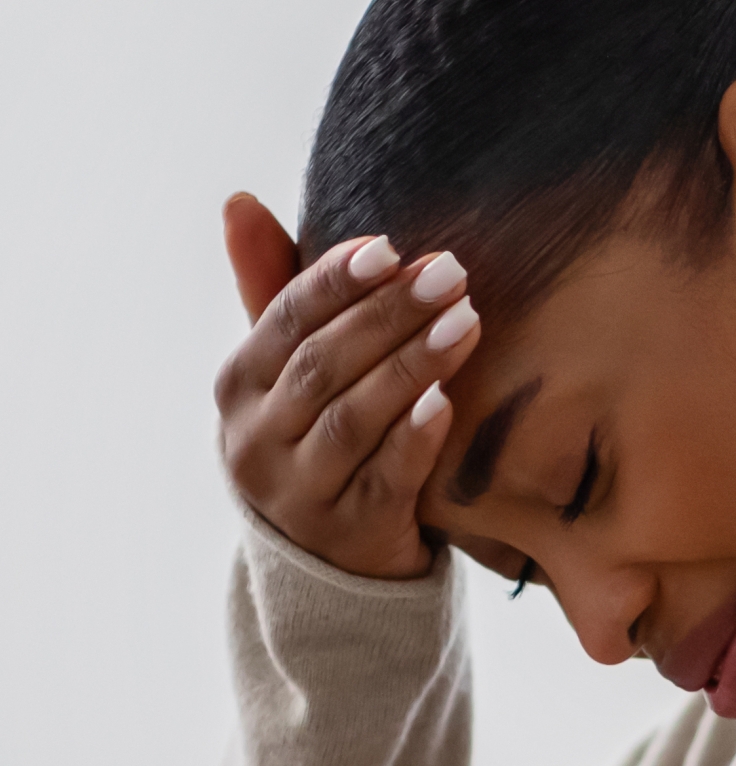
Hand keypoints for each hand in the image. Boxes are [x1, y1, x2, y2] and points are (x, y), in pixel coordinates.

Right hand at [214, 192, 480, 580]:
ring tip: (466, 321)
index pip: (285, 320)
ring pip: (353, 419)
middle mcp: (255, 442)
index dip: (335, 280)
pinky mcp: (351, 535)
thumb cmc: (318, 440)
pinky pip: (386, 479)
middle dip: (387, 314)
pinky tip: (447, 400)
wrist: (331, 564)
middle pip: (323, 365)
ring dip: (411, 365)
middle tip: (449, 273)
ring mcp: (300, 494)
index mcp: (238, 388)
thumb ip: (275, 290)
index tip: (390, 247)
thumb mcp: (289, 372)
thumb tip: (239, 201)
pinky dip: (415, 438)